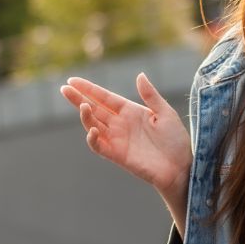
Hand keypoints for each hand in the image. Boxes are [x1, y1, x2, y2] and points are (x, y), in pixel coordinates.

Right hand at [60, 73, 192, 195]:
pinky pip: (99, 146)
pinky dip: (92, 139)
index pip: (104, 97)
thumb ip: (151, 96)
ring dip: (85, 116)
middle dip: (78, 99)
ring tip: (83, 106)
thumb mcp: (165, 113)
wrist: (181, 168)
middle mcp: (120, 124)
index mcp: (130, 111)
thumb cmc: (176, 141)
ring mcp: (117, 139)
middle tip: (64, 88)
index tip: (73, 80)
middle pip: (94, 109)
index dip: (89, 89)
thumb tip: (139, 75)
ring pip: (93, 125)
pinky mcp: (117, 155)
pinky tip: (93, 129)